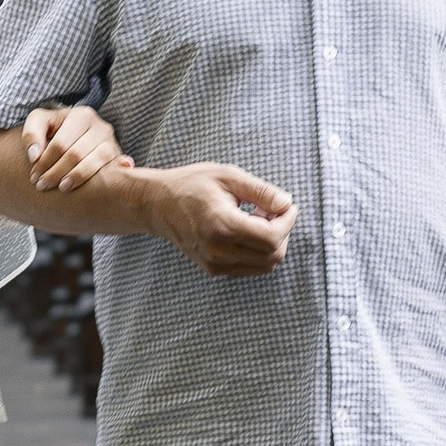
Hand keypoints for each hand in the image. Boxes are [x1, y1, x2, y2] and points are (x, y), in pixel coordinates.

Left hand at [24, 103, 132, 195]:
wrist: (79, 131)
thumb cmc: (56, 128)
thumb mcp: (41, 121)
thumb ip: (31, 133)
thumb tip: (34, 156)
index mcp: (81, 115)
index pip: (60, 143)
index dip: (45, 161)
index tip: (34, 176)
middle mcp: (100, 126)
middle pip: (76, 154)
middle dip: (56, 172)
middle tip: (42, 185)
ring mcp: (112, 142)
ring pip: (95, 162)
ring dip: (76, 178)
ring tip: (61, 188)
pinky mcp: (118, 157)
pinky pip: (115, 169)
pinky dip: (111, 176)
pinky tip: (101, 186)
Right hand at [144, 164, 296, 275]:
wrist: (158, 204)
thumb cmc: (193, 184)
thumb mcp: (229, 176)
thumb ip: (261, 191)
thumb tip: (287, 203)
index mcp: (223, 225)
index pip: (272, 237)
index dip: (287, 221)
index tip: (286, 206)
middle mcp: (219, 250)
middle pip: (273, 255)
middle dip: (282, 232)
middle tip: (270, 209)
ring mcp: (215, 263)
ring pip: (265, 265)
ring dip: (272, 243)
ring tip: (258, 219)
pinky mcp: (213, 268)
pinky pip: (250, 268)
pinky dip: (259, 252)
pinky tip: (247, 230)